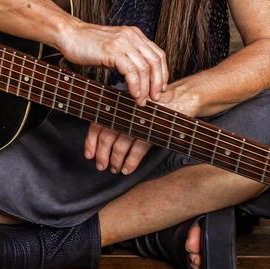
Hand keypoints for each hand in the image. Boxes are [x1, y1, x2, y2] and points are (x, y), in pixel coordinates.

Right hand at [56, 20, 167, 104]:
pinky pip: (131, 71)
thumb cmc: (88, 44)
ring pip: (144, 68)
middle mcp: (132, 36)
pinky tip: (134, 94)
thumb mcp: (114, 47)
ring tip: (142, 101)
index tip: (160, 88)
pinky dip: (135, 85)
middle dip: (157, 82)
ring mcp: (122, 42)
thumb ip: (128, 56)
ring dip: (146, 88)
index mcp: (135, 35)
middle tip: (155, 98)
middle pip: (155, 61)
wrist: (69, 35)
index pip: (158, 54)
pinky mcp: (112, 51)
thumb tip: (140, 77)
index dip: (162, 73)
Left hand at [83, 83, 199, 175]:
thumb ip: (119, 117)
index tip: (89, 155)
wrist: (180, 99)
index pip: (98, 123)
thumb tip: (102, 138)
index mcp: (119, 104)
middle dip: (102, 155)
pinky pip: (137, 150)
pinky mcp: (151, 130)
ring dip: (115, 161)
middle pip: (107, 137)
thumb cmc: (154, 106)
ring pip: (120, 146)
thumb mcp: (133, 107)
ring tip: (114, 169)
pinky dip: (130, 162)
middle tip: (101, 166)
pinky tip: (127, 169)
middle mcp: (126, 112)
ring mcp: (138, 121)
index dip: (91, 141)